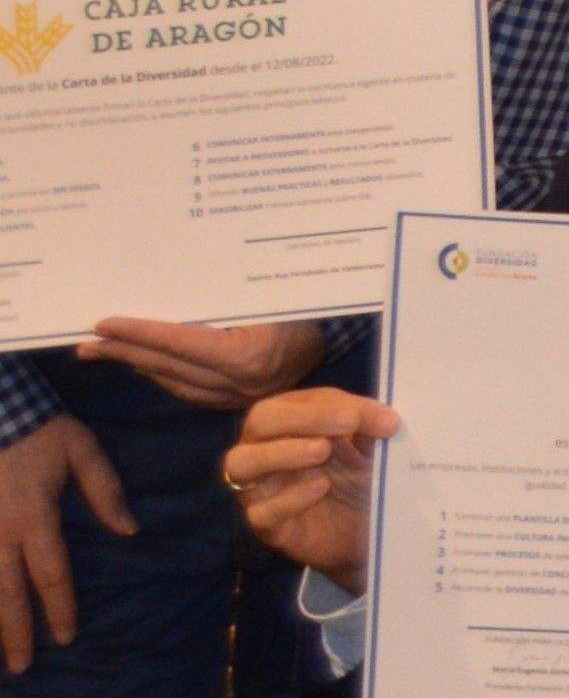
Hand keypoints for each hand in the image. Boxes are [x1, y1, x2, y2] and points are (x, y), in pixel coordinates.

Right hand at [0, 414, 135, 670]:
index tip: (66, 637)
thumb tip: (129, 530)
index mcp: (34, 517)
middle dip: (14, 632)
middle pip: (6, 592)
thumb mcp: (82, 449)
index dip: (59, 607)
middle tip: (22, 666)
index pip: (50, 573)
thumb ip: (105, 490)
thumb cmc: (39, 429)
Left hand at [76, 316, 325, 411]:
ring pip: (176, 383)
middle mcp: (241, 382)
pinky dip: (165, 377)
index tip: (104, 324)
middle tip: (87, 344)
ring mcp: (243, 397)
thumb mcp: (272, 294)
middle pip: (170, 366)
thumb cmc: (314, 305)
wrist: (354, 335)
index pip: (180, 343)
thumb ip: (222, 303)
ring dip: (140, 366)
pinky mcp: (243, 403)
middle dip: (125, 353)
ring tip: (108, 353)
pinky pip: (193, 392)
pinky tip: (149, 366)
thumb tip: (166, 298)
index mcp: (247, 355)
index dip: (139, 333)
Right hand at [220, 389, 393, 584]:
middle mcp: (260, 450)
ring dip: (282, 452)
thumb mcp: (366, 450)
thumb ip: (367, 430)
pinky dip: (288, 498)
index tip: (373, 416)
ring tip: (322, 451)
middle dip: (304, 418)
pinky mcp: (264, 525)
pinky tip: (319, 488)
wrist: (359, 533)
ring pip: (240, 463)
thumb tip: (384, 419)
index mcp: (285, 423)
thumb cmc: (354, 479)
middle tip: (347, 424)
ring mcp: (255, 488)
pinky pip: (260, 511)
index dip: (330, 404)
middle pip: (260, 422)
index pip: (293, 402)